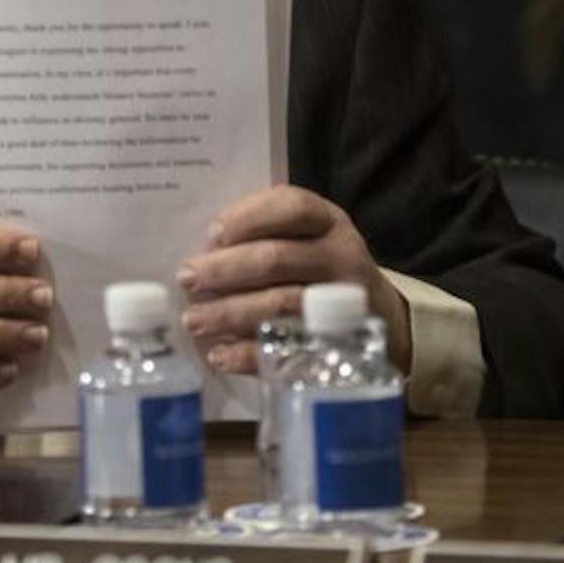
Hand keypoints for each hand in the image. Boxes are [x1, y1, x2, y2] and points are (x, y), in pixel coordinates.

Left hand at [177, 185, 411, 375]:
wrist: (376, 313)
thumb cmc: (316, 264)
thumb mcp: (304, 234)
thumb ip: (262, 230)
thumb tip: (201, 248)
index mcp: (327, 221)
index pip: (293, 207)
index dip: (250, 217)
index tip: (213, 233)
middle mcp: (340, 257)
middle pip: (277, 259)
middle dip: (225, 269)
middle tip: (187, 279)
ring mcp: (341, 304)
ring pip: (280, 304)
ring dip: (230, 313)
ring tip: (193, 320)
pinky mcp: (336, 345)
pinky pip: (288, 350)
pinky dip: (249, 353)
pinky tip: (219, 355)